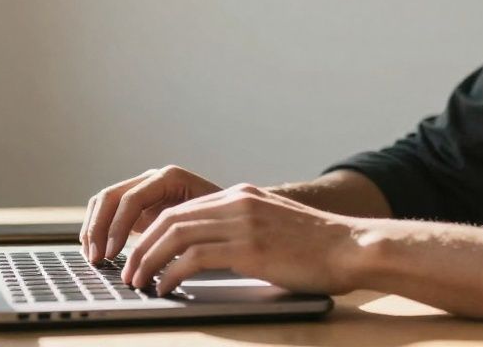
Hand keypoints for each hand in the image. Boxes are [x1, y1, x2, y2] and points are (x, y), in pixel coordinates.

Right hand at [80, 165, 221, 262]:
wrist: (234, 217)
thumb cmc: (225, 222)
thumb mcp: (207, 225)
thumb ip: (181, 233)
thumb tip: (154, 257)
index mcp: (170, 178)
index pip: (131, 198)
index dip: (117, 227)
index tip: (112, 253)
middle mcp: (153, 179)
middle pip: (111, 197)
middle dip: (99, 229)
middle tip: (97, 259)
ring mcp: (143, 190)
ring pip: (104, 203)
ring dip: (93, 229)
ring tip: (94, 258)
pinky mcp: (139, 206)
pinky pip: (108, 212)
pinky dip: (98, 230)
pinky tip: (98, 252)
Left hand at [118, 183, 365, 295]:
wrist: (351, 247)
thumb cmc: (319, 246)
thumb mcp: (275, 224)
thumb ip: (245, 227)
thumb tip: (215, 249)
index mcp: (242, 195)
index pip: (182, 209)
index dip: (153, 232)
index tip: (140, 255)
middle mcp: (238, 202)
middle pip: (171, 218)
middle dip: (143, 246)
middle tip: (130, 272)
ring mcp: (243, 222)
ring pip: (176, 234)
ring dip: (149, 260)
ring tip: (139, 282)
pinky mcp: (249, 247)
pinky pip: (194, 257)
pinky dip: (171, 273)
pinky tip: (166, 287)